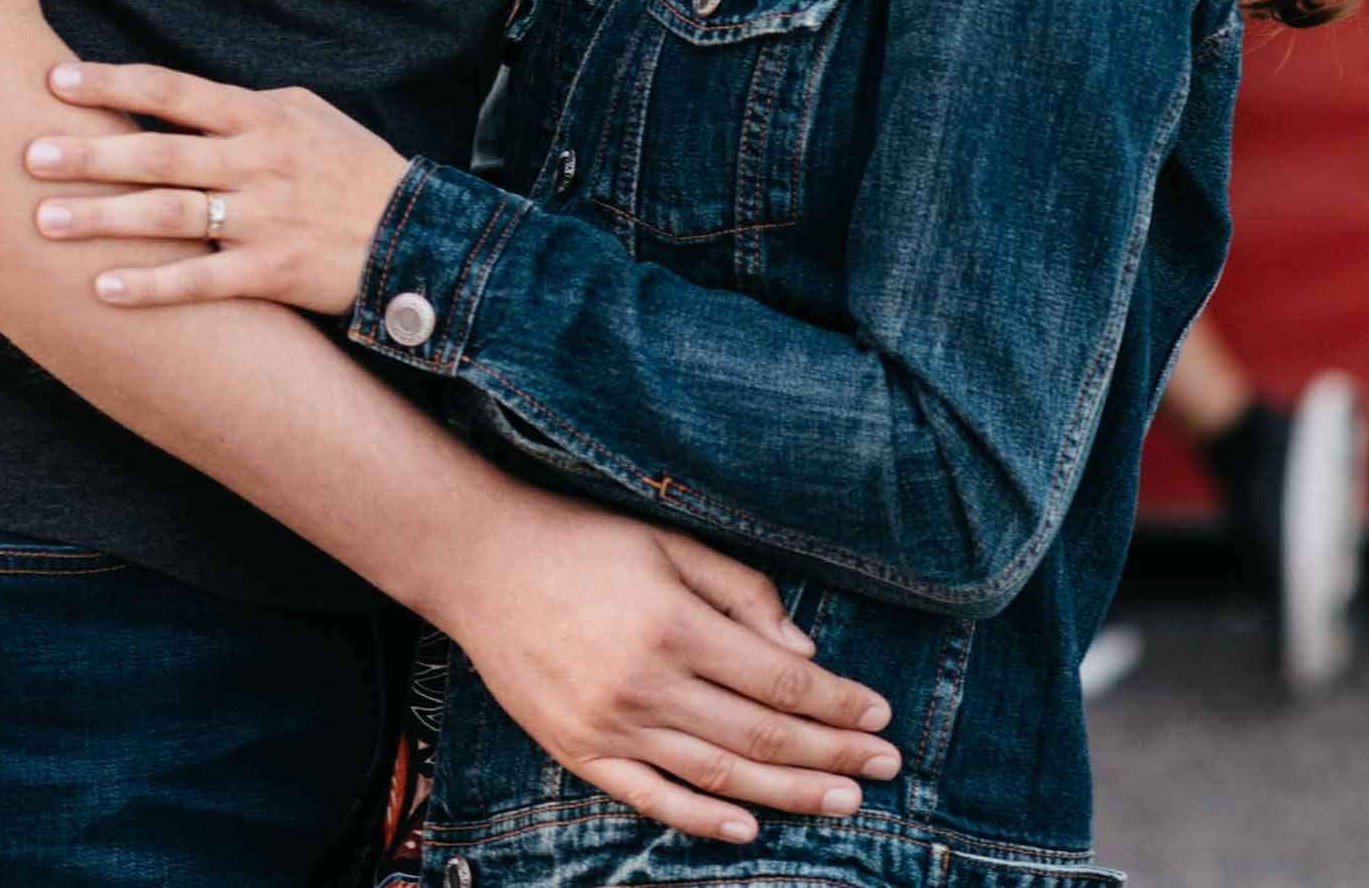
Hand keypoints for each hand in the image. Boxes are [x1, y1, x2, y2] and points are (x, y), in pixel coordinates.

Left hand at [26, 59, 403, 315]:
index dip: (114, 84)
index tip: (55, 81)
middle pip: (159, 154)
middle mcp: (256, 162)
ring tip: (44, 222)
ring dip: (103, 218)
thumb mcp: (306, 115)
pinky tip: (104, 289)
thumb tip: (182, 98)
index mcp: (260, 116)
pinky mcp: (271, 272)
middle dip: (90, 154)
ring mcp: (263, 219)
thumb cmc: (352, 166)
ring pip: (170, 215)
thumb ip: (244, 105)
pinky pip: (201, 281)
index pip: (173, 91)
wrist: (416, 232)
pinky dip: (152, 285)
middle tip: (27, 155)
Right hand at [430, 480, 902, 846]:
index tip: (880, 716)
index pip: (779, 683)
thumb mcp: (669, 542)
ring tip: (843, 803)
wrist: (482, 563)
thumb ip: (740, 592)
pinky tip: (749, 829)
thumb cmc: (583, 540)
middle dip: (831, 756)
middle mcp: (647, 686)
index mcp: (675, 627)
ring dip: (788, 796)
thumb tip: (803, 652)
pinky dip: (703, 821)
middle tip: (886, 769)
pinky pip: (652, 799)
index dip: (836, 705)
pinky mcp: (579, 752)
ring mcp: (611, 728)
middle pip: (760, 739)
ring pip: (718, 778)